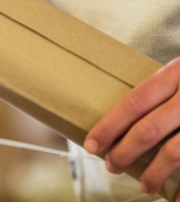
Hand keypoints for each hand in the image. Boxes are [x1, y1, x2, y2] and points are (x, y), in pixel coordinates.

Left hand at [84, 57, 179, 197]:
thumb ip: (164, 88)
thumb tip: (125, 119)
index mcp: (178, 73)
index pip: (134, 102)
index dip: (109, 126)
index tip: (91, 145)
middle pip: (150, 130)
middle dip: (125, 152)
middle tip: (112, 166)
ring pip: (176, 153)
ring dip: (155, 174)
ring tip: (145, 185)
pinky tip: (178, 198)